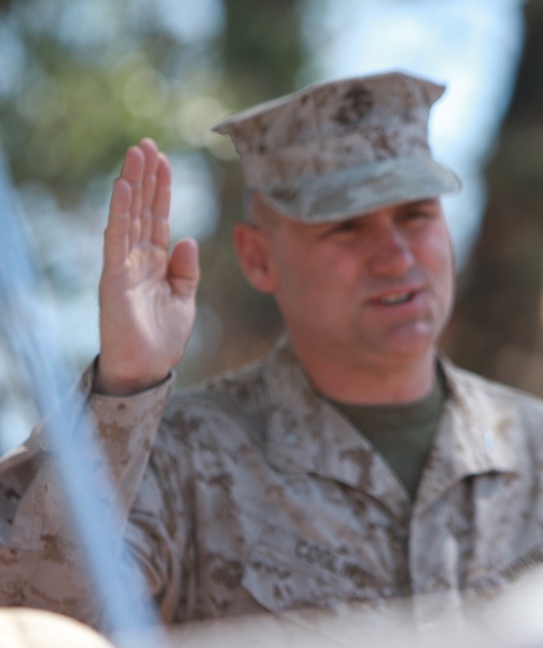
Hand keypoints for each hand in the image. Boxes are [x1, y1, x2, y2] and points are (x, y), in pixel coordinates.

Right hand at [95, 139, 199, 394]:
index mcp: (155, 262)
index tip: (164, 161)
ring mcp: (123, 265)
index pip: (158, 217)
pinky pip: (117, 238)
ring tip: (136, 154)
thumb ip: (186, 269)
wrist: (148, 368)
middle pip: (141, 209)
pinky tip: (123, 188)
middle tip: (147, 144)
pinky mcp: (114, 277)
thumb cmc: (162, 337)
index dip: (161, 190)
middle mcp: (137, 258)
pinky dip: (120, 212)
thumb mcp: (184, 299)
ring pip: (129, 216)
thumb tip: (188, 238)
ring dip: (132, 184)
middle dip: (145, 177)